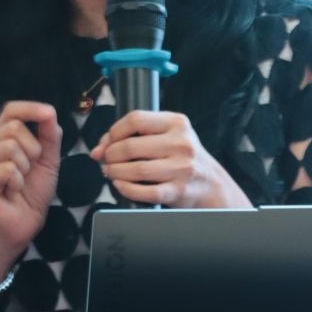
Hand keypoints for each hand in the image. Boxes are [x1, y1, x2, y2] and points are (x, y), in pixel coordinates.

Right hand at [0, 101, 62, 260]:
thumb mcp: (47, 159)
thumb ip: (49, 135)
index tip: (48, 114)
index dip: (29, 109)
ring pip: (10, 147)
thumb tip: (49, 112)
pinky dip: (17, 181)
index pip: (10, 111)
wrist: (24, 224)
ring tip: (17, 183)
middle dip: (33, 150)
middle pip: (13, 128)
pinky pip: (7, 168)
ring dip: (24, 169)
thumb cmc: (32, 192)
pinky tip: (10, 192)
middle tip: (28, 172)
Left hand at [90, 110, 249, 208]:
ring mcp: (182, 168)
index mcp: (177, 123)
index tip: (107, 142)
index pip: (135, 119)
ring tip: (111, 173)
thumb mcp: (167, 137)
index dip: (113, 131)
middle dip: (110, 155)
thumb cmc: (183, 158)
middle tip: (106, 161)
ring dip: (115, 172)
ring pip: (136, 169)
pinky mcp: (179, 191)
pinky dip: (126, 189)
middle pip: (131, 146)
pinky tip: (120, 185)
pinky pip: (144, 191)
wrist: (211, 185)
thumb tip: (99, 149)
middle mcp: (181, 143)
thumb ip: (135, 136)